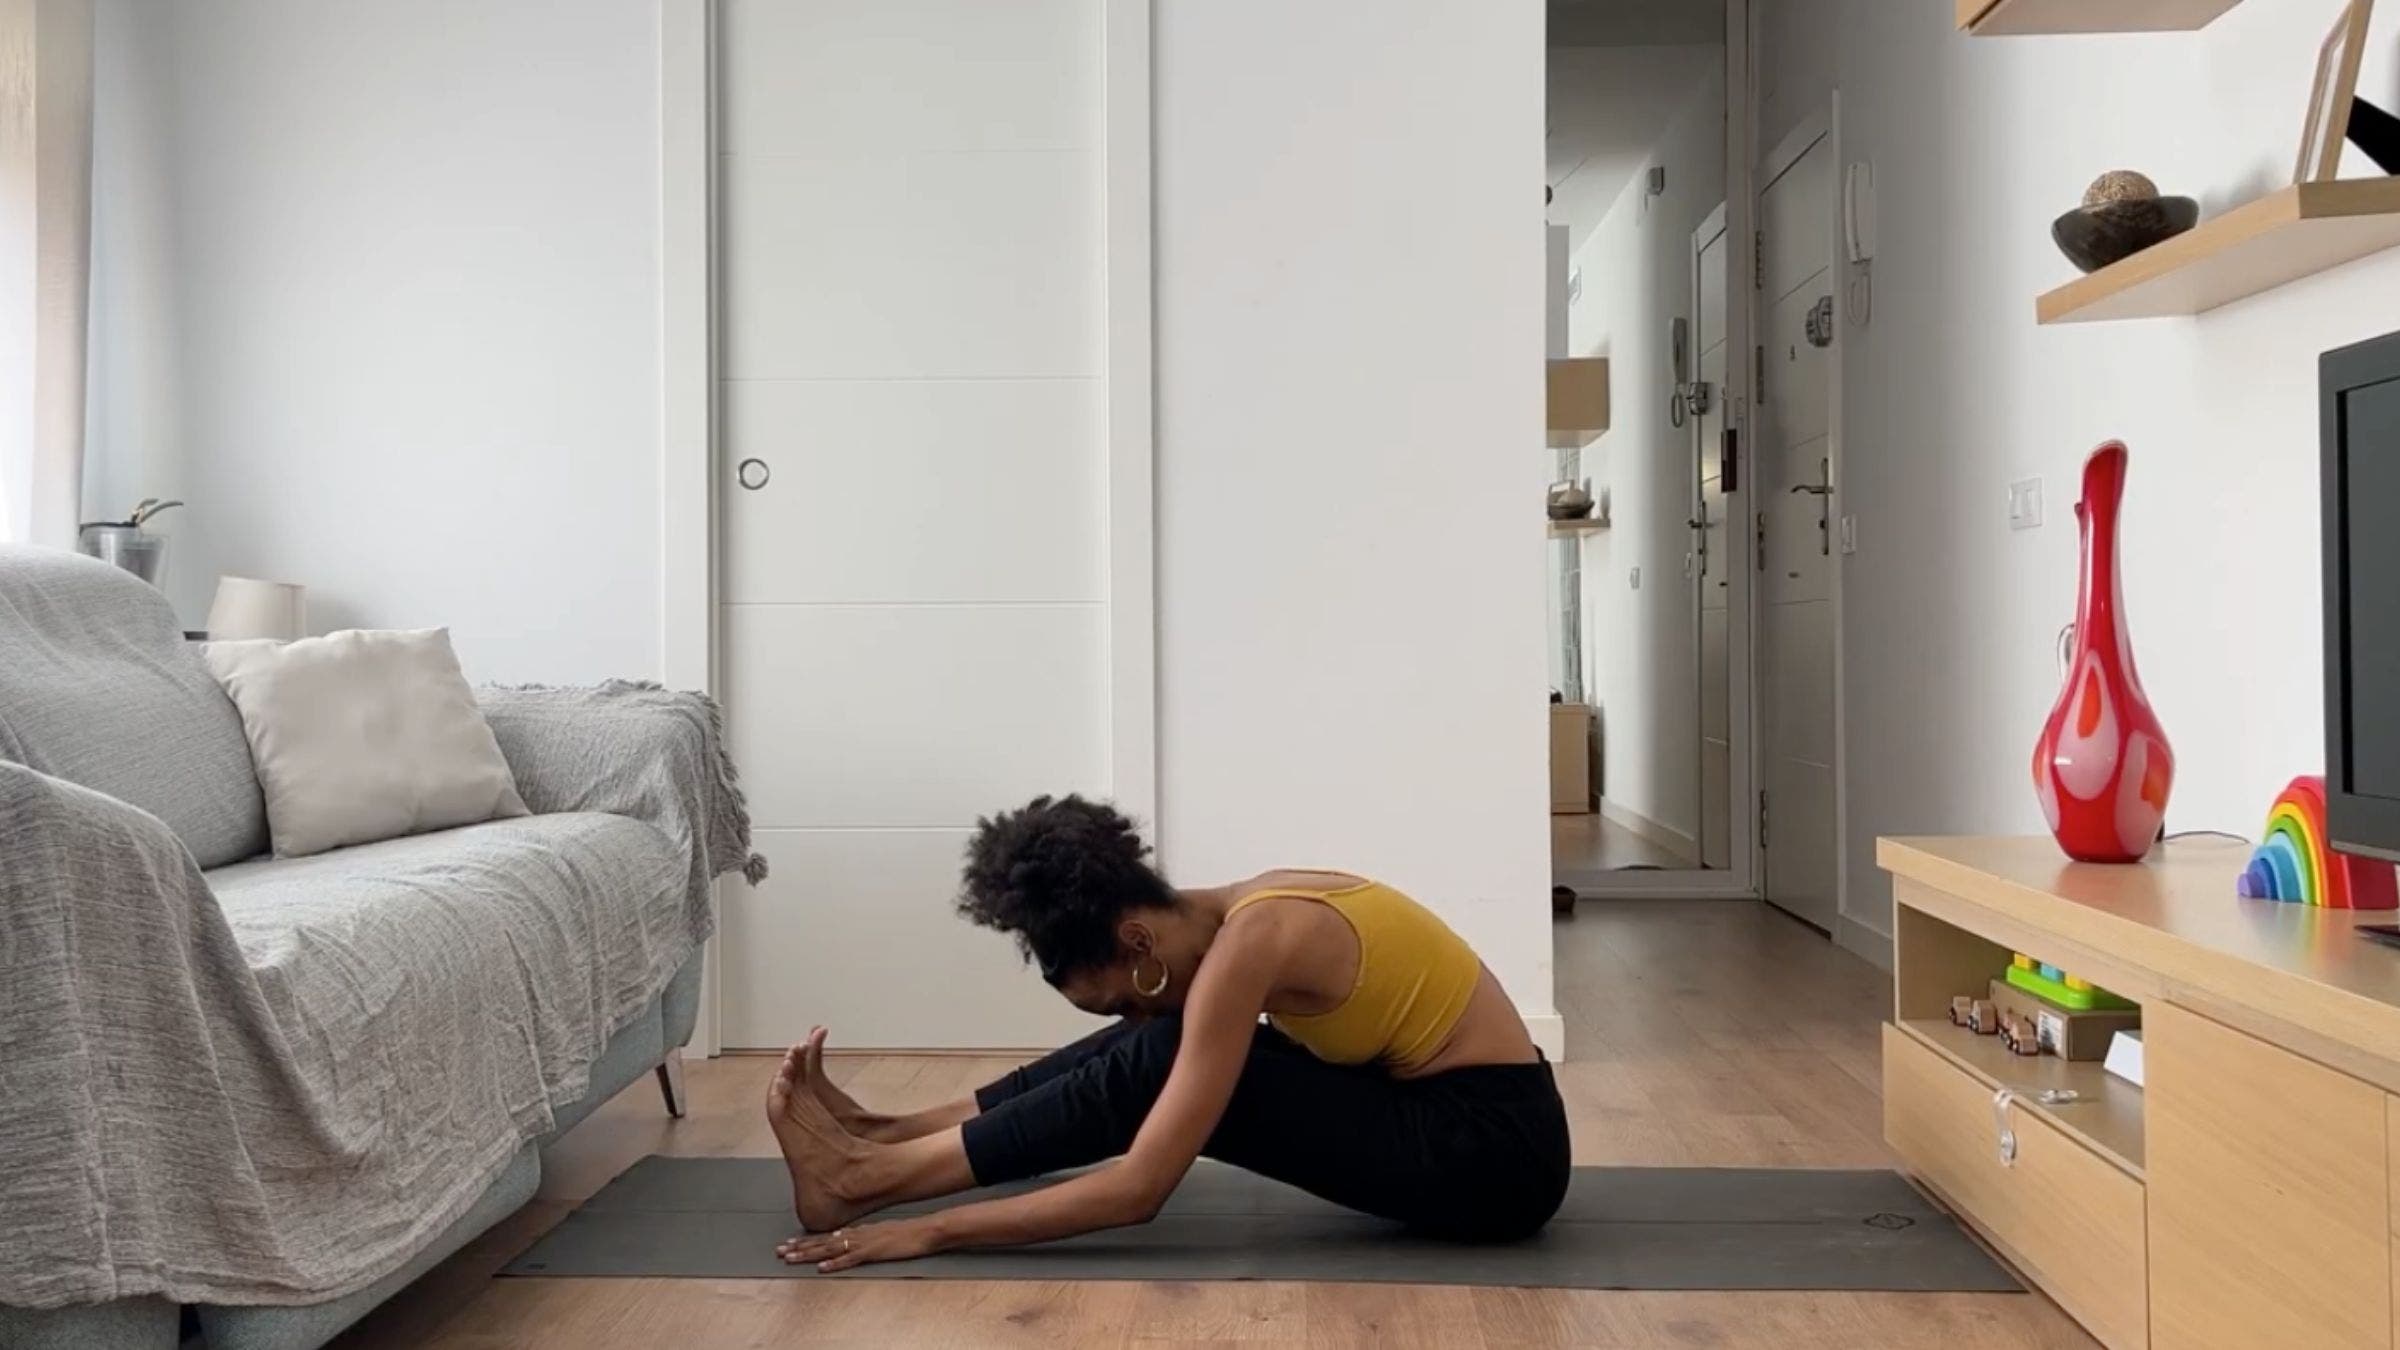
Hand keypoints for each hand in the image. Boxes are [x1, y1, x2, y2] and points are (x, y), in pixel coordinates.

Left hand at [776, 1218, 938, 1272]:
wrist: (924, 1231)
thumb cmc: (905, 1234)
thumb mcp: (879, 1232)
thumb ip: (860, 1235)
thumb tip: (842, 1236)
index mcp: (857, 1231)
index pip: (826, 1236)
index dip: (806, 1241)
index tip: (789, 1244)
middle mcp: (856, 1235)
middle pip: (822, 1242)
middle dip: (799, 1247)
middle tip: (780, 1251)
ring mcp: (863, 1243)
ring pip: (830, 1249)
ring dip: (809, 1254)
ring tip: (791, 1258)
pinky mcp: (872, 1252)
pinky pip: (850, 1259)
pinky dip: (834, 1263)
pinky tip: (821, 1267)